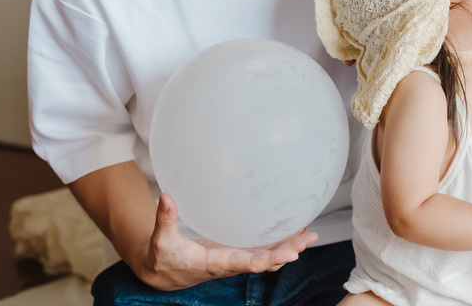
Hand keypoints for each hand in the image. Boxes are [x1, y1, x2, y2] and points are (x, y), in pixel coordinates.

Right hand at [138, 193, 319, 289]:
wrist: (164, 274)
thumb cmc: (163, 257)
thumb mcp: (161, 239)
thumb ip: (165, 219)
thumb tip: (165, 196)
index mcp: (214, 263)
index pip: (244, 264)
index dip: (267, 260)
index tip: (289, 255)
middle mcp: (230, 264)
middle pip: (265, 261)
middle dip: (288, 251)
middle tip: (309, 238)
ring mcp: (236, 259)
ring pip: (268, 257)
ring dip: (290, 247)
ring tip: (310, 233)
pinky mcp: (236, 253)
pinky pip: (262, 251)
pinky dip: (279, 243)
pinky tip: (293, 231)